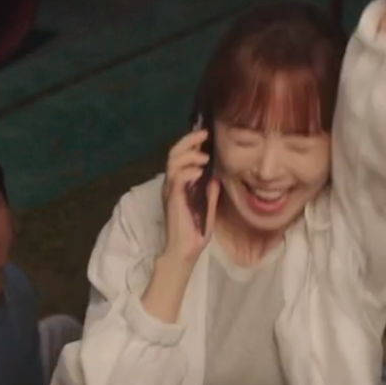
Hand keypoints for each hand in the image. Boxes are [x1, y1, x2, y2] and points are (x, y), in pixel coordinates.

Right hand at [160, 129, 219, 263]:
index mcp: (178, 185)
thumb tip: (214, 178)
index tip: (205, 134)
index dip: (190, 143)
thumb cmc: (195, 233)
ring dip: (190, 155)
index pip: (180, 157)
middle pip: (174, 153)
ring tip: (204, 158)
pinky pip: (178, 177)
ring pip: (174, 162)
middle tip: (204, 133)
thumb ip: (210, 194)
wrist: (185, 251)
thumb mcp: (207, 209)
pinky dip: (189, 171)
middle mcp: (171, 184)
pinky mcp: (173, 198)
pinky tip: (200, 173)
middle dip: (189, 140)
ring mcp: (171, 191)